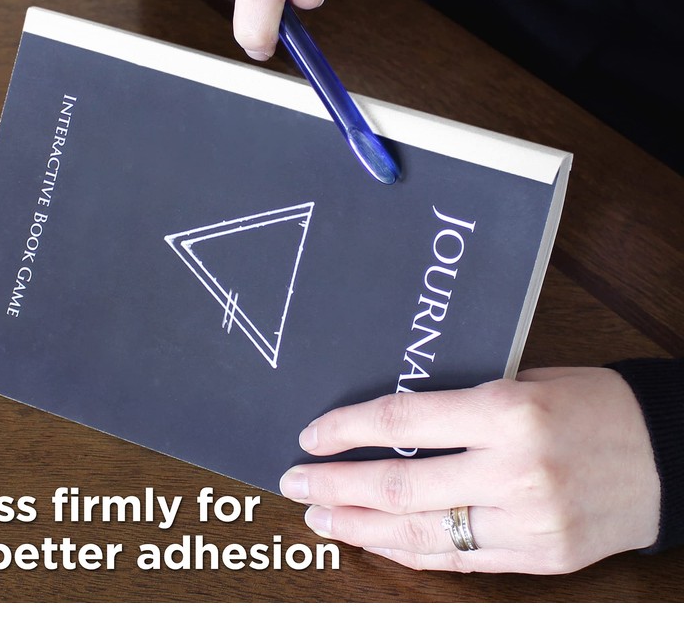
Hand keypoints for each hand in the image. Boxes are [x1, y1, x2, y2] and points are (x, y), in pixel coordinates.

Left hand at [279, 367, 660, 573]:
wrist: (668, 455)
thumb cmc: (591, 402)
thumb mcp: (523, 380)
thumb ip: (460, 405)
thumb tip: (389, 422)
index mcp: (508, 412)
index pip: (403, 422)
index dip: (347, 429)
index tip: (311, 434)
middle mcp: (514, 471)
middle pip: (399, 486)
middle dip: (335, 485)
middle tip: (294, 482)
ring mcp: (527, 524)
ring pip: (420, 534)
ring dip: (359, 527)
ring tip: (319, 517)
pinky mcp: (539, 561)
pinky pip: (457, 561)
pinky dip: (407, 551)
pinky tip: (372, 541)